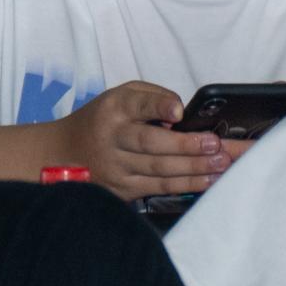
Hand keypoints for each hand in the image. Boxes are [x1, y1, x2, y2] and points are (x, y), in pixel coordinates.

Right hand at [66, 81, 230, 201]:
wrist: (62, 153)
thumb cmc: (104, 119)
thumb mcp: (122, 95)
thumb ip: (152, 98)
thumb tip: (181, 114)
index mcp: (114, 109)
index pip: (137, 105)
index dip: (158, 107)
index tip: (178, 111)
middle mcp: (113, 138)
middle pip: (152, 144)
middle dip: (188, 146)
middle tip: (218, 146)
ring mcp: (116, 168)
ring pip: (159, 170)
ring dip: (195, 168)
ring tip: (223, 164)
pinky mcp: (122, 189)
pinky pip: (159, 187)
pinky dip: (187, 185)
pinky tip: (208, 180)